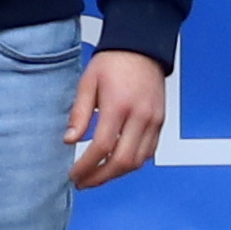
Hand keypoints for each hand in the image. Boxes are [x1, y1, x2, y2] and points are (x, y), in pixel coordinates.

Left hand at [64, 48, 171, 189]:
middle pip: (122, 161)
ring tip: (97, 176)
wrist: (141, 47)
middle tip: (84, 182)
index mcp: (119, 105)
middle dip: (101, 177)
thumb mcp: (88, 83)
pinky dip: (132, 163)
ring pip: (137, 161)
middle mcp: (140, 116)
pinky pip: (148, 152)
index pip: (102, 147)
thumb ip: (79, 114)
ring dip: (116, 174)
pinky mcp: (160, 122)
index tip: (74, 174)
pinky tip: (116, 164)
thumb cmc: (113, 62)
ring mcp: (154, 120)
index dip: (87, 166)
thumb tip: (70, 140)